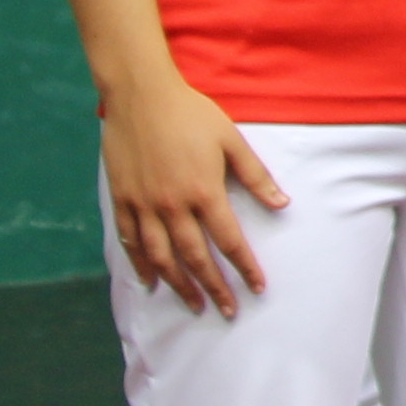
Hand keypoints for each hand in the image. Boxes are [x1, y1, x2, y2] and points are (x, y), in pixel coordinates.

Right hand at [102, 69, 284, 314]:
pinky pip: (130, 240)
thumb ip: (256, 176)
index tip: (257, 287)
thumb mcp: (231, 140)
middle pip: (195, 257)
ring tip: (193, 305)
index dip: (245, 267)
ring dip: (179, 284)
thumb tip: (283, 204)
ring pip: (161, 256)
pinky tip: (151, 281)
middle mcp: (172, 205)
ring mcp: (144, 205)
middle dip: (213, 287)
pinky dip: (141, 264)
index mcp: (204, 191)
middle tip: (227, 310)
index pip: (229, 240)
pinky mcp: (122, 199)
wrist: (140, 95)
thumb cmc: (191, 114)